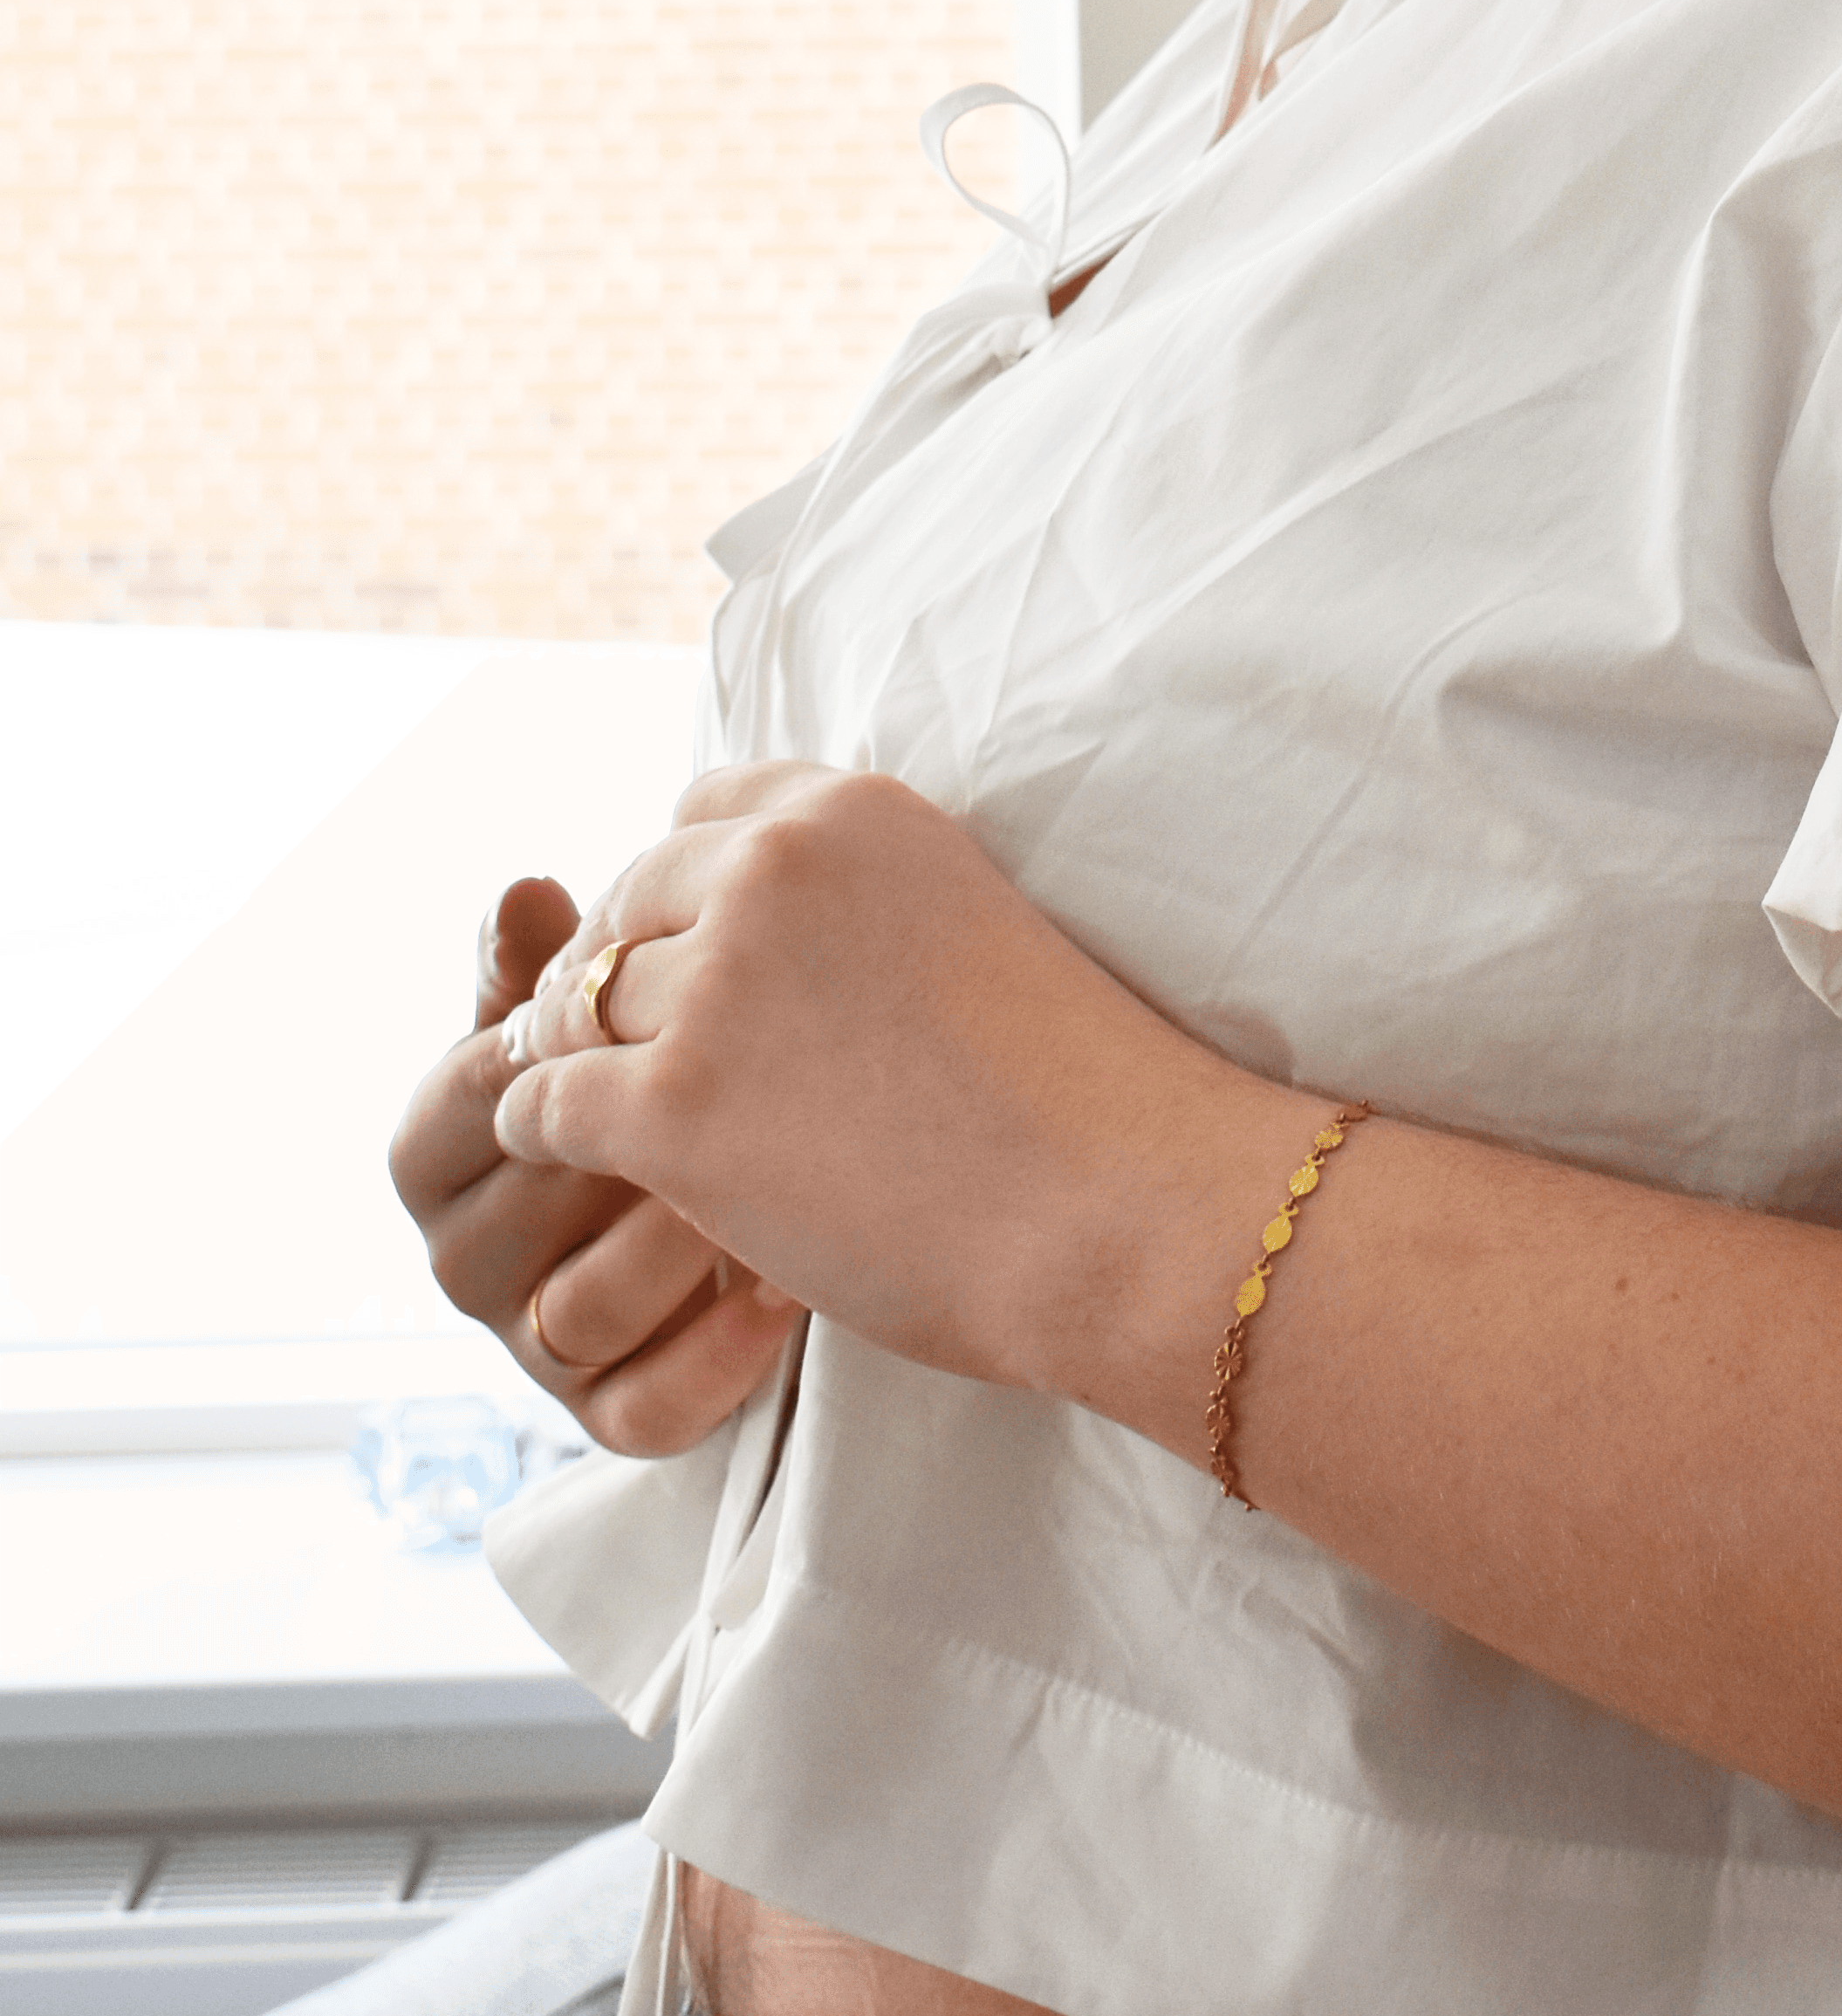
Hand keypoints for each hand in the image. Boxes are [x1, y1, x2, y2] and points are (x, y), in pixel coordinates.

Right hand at [389, 872, 803, 1457]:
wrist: (753, 1167)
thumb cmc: (658, 1064)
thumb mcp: (600, 1013)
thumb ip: (552, 964)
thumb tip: (523, 888)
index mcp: (434, 1152)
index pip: (474, 1100)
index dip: (565, 1055)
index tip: (654, 1014)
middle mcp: (461, 1259)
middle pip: (521, 1215)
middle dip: (630, 1152)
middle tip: (741, 1094)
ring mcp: (530, 1344)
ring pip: (582, 1313)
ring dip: (680, 1247)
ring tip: (777, 1179)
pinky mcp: (608, 1414)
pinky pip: (645, 1412)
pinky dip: (718, 1357)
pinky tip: (786, 1288)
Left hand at [493, 765, 1298, 1408]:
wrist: (1122, 1204)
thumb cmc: (1072, 1093)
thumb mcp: (962, 926)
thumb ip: (853, 912)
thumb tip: (752, 959)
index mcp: (855, 811)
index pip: (702, 810)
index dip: (683, 892)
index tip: (694, 956)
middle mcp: (774, 867)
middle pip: (624, 906)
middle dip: (619, 978)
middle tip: (635, 1057)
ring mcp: (716, 985)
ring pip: (574, 1008)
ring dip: (586, 1065)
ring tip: (620, 1122)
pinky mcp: (672, 1106)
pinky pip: (544, 1103)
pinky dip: (550, 1137)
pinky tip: (590, 1166)